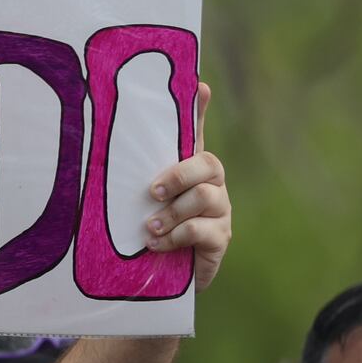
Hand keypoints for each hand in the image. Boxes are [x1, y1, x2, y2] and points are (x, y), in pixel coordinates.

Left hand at [144, 82, 230, 290]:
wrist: (160, 275)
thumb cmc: (152, 228)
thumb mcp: (140, 198)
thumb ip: (140, 167)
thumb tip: (142, 125)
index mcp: (192, 170)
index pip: (197, 134)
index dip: (199, 111)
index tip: (198, 87)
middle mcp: (212, 186)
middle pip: (209, 164)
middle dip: (179, 175)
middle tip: (152, 192)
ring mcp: (221, 213)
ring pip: (205, 198)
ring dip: (172, 213)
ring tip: (149, 228)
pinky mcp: (220, 241)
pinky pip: (202, 231)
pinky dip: (176, 237)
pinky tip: (157, 245)